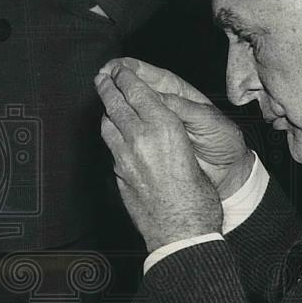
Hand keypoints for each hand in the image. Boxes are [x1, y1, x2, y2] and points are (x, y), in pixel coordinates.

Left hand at [95, 65, 222, 251]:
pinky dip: (112, 137)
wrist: (182, 233)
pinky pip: (111, 149)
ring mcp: (124, 159)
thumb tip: (165, 133)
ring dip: (107, 111)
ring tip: (108, 104)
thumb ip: (175, 141)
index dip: (127, 77)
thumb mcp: (194, 157)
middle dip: (108, 87)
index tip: (120, 69)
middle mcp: (139, 139)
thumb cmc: (198, 200)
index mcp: (163, 129)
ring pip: (108, 125)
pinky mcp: (119, 176)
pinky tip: (117, 137)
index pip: (138, 91)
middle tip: (103, 76)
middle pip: (115, 103)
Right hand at [100, 57, 252, 199]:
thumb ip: (184, 109)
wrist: (228, 171)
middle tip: (101, 78)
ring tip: (101, 96)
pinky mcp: (154, 143)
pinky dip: (121, 127)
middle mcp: (166, 106)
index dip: (131, 69)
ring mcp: (158, 125)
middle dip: (117, 81)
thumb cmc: (224, 142)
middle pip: (137, 88)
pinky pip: (135, 132)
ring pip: (132, 109)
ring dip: (116, 102)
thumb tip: (159, 98)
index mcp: (180, 94)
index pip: (152, 75)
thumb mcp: (208, 121)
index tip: (115, 67)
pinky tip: (109, 123)